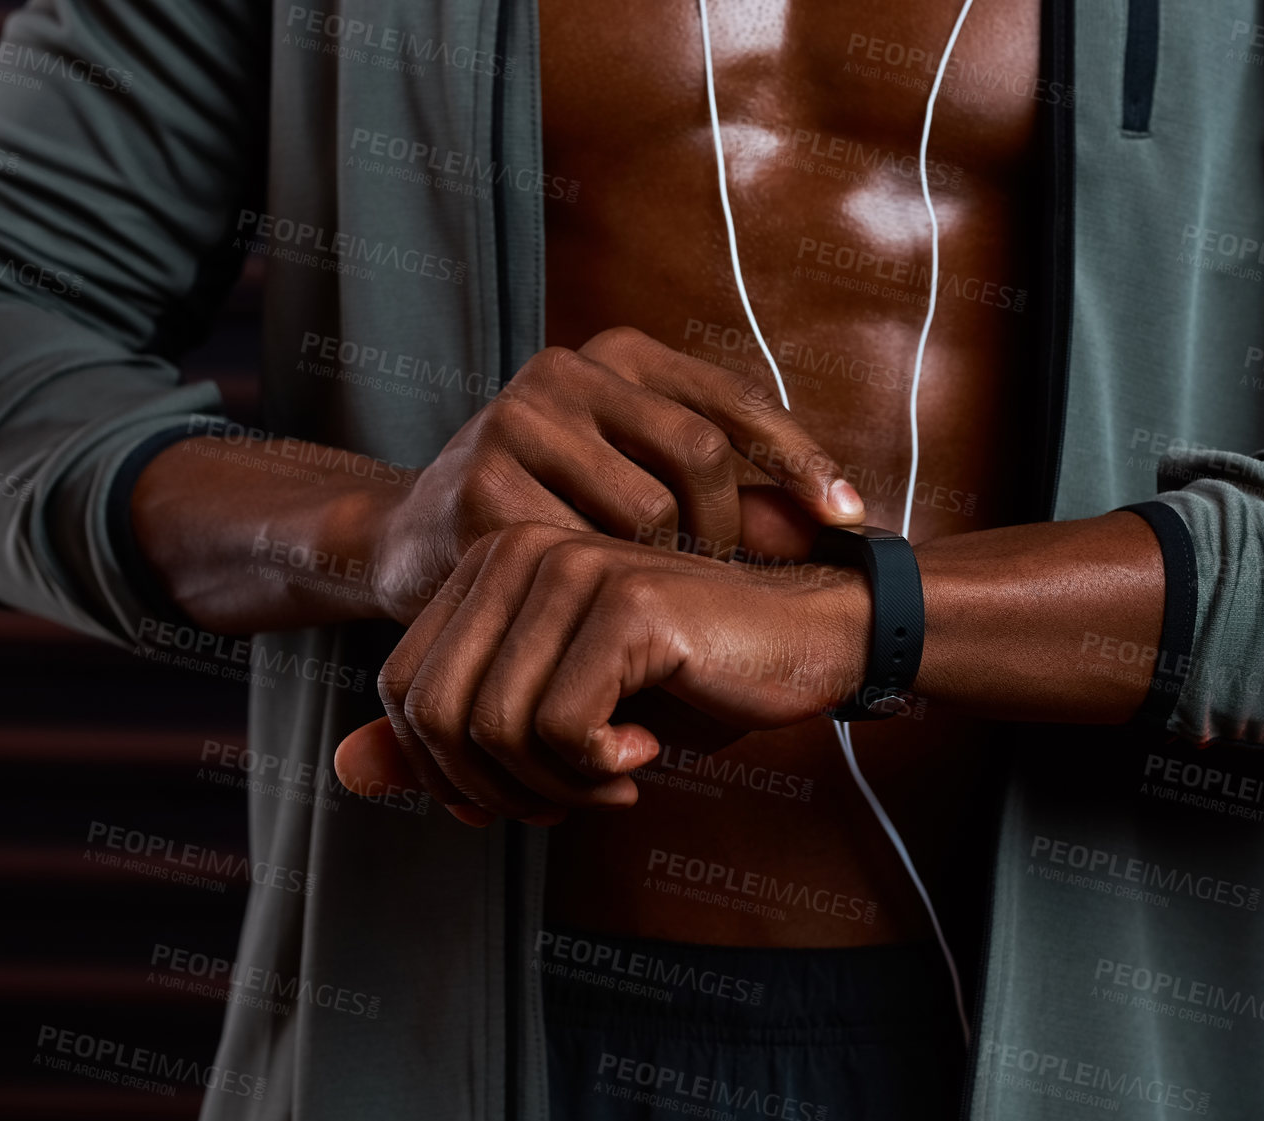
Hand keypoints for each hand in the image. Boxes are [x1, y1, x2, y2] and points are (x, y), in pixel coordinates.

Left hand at [334, 523, 870, 824]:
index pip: (400, 688)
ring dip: (552, 786)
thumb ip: (454, 740)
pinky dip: (598, 769)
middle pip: (435, 713)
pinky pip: (562, 729)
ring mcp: (571, 568)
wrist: (804, 643)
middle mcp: (518, 550)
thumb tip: (344, 773)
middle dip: (494, 786)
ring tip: (609, 775)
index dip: (444, 769)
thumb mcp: (557, 718)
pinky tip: (644, 749)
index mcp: (488, 564)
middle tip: (565, 799)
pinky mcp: (625, 604)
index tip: (519, 792)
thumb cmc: (683, 679)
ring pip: (495, 727)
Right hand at [370, 327, 862, 622]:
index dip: (799, 460)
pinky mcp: (481, 491)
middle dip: (726, 529)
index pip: (731, 403)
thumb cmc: (557, 514)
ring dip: (670, 571)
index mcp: (615, 357)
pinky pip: (586, 558)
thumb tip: (841, 522)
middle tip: (718, 580)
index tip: (850, 517)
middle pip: (697, 454)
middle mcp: (563, 372)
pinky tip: (608, 620)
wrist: (413, 542)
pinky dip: (614, 597)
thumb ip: (735, 499)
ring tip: (658, 599)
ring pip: (647, 512)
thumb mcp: (645, 487)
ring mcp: (515, 424)